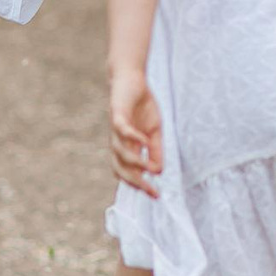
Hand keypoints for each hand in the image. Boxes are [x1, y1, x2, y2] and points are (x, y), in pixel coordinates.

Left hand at [109, 69, 162, 194]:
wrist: (131, 80)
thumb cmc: (142, 107)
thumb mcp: (154, 132)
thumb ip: (156, 150)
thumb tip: (159, 171)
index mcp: (128, 148)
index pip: (128, 173)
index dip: (140, 185)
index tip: (156, 195)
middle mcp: (119, 143)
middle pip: (121, 169)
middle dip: (137, 182)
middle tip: (153, 192)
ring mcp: (116, 130)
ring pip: (120, 153)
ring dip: (136, 163)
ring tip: (152, 169)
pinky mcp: (117, 114)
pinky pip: (122, 129)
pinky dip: (132, 137)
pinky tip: (144, 141)